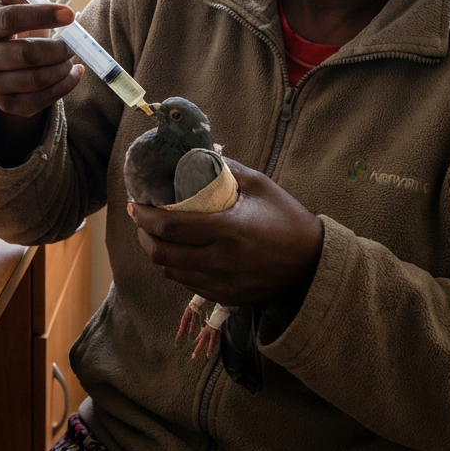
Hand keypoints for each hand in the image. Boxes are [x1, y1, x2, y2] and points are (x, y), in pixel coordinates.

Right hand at [0, 0, 83, 166]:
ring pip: (36, 79)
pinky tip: (73, 73)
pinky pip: (41, 100)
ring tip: (72, 56)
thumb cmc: (14, 29)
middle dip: (58, 47)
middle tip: (76, 42)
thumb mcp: (12, 4)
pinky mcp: (7, 106)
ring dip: (62, 67)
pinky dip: (64, 86)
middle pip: (25, 55)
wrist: (5, 69)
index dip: (42, 15)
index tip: (71, 13)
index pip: (10, 19)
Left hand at [129, 159, 324, 305]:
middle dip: (143, 236)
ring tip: (155, 235)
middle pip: (162, 253)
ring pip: (171, 272)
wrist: (313, 262)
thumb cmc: (286, 218)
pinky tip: (178, 253)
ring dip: (156, 253)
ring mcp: (222, 283)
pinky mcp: (225, 297)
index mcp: (228, 229)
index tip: (136, 204)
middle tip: (141, 220)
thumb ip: (226, 169)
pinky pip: (187, 284)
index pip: (170, 228)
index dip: (145, 217)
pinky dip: (175, 268)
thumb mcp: (260, 185)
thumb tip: (196, 153)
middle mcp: (220, 260)